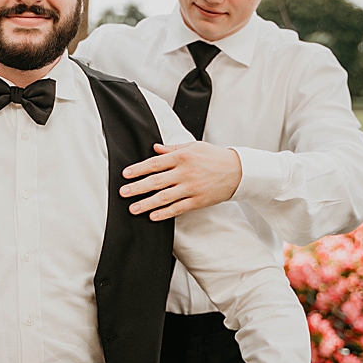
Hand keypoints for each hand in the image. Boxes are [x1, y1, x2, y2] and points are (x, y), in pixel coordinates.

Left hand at [119, 141, 241, 219]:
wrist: (239, 171)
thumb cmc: (215, 157)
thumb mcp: (194, 147)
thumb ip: (172, 149)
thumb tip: (154, 148)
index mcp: (182, 157)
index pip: (155, 163)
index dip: (138, 169)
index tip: (125, 175)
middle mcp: (185, 173)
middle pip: (156, 181)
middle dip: (137, 188)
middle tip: (123, 193)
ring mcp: (191, 188)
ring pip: (165, 197)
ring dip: (147, 203)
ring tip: (133, 208)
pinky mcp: (198, 201)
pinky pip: (178, 208)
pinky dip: (165, 213)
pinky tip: (153, 216)